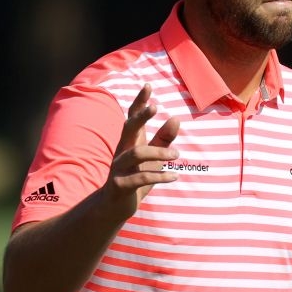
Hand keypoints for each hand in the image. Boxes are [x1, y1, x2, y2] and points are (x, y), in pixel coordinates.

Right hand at [102, 83, 180, 218]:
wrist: (114, 206)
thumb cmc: (136, 177)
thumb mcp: (153, 157)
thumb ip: (164, 139)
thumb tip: (176, 118)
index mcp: (129, 142)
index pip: (132, 117)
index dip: (139, 102)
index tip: (148, 85)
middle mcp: (121, 151)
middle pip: (128, 128)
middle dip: (140, 116)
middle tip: (155, 107)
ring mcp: (119, 167)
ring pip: (136, 154)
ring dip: (158, 152)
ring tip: (177, 154)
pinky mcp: (120, 185)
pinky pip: (140, 178)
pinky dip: (159, 176)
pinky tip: (175, 176)